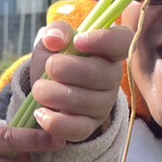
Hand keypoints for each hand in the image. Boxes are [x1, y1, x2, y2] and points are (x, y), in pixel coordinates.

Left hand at [26, 20, 131, 142]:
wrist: (46, 91)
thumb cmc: (56, 60)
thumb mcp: (54, 41)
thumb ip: (56, 32)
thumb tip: (55, 39)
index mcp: (109, 50)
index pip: (123, 42)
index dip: (105, 40)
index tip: (78, 42)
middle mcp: (112, 77)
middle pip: (100, 73)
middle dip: (68, 69)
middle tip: (49, 67)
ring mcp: (103, 104)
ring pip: (85, 101)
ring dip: (55, 94)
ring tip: (39, 89)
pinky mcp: (89, 126)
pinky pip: (78, 128)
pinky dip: (56, 122)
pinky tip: (40, 113)